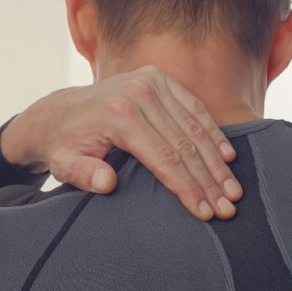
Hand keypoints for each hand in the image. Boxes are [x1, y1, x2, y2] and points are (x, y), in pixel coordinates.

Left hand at [0, 67, 241, 221]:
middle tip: (228, 209)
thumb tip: (107, 183)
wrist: (57, 112)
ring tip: (233, 190)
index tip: (204, 212)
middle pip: (184, 144)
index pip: (163, 159)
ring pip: (194, 126)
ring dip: (217, 161)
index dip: (187, 187)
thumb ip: (82, 174)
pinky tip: (227, 157)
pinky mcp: (158, 78)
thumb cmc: (64, 145)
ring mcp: (151, 82)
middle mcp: (139, 94)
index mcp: (120, 117)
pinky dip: (212, 131)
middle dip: (209, 180)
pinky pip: (192, 107)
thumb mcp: (63, 164)